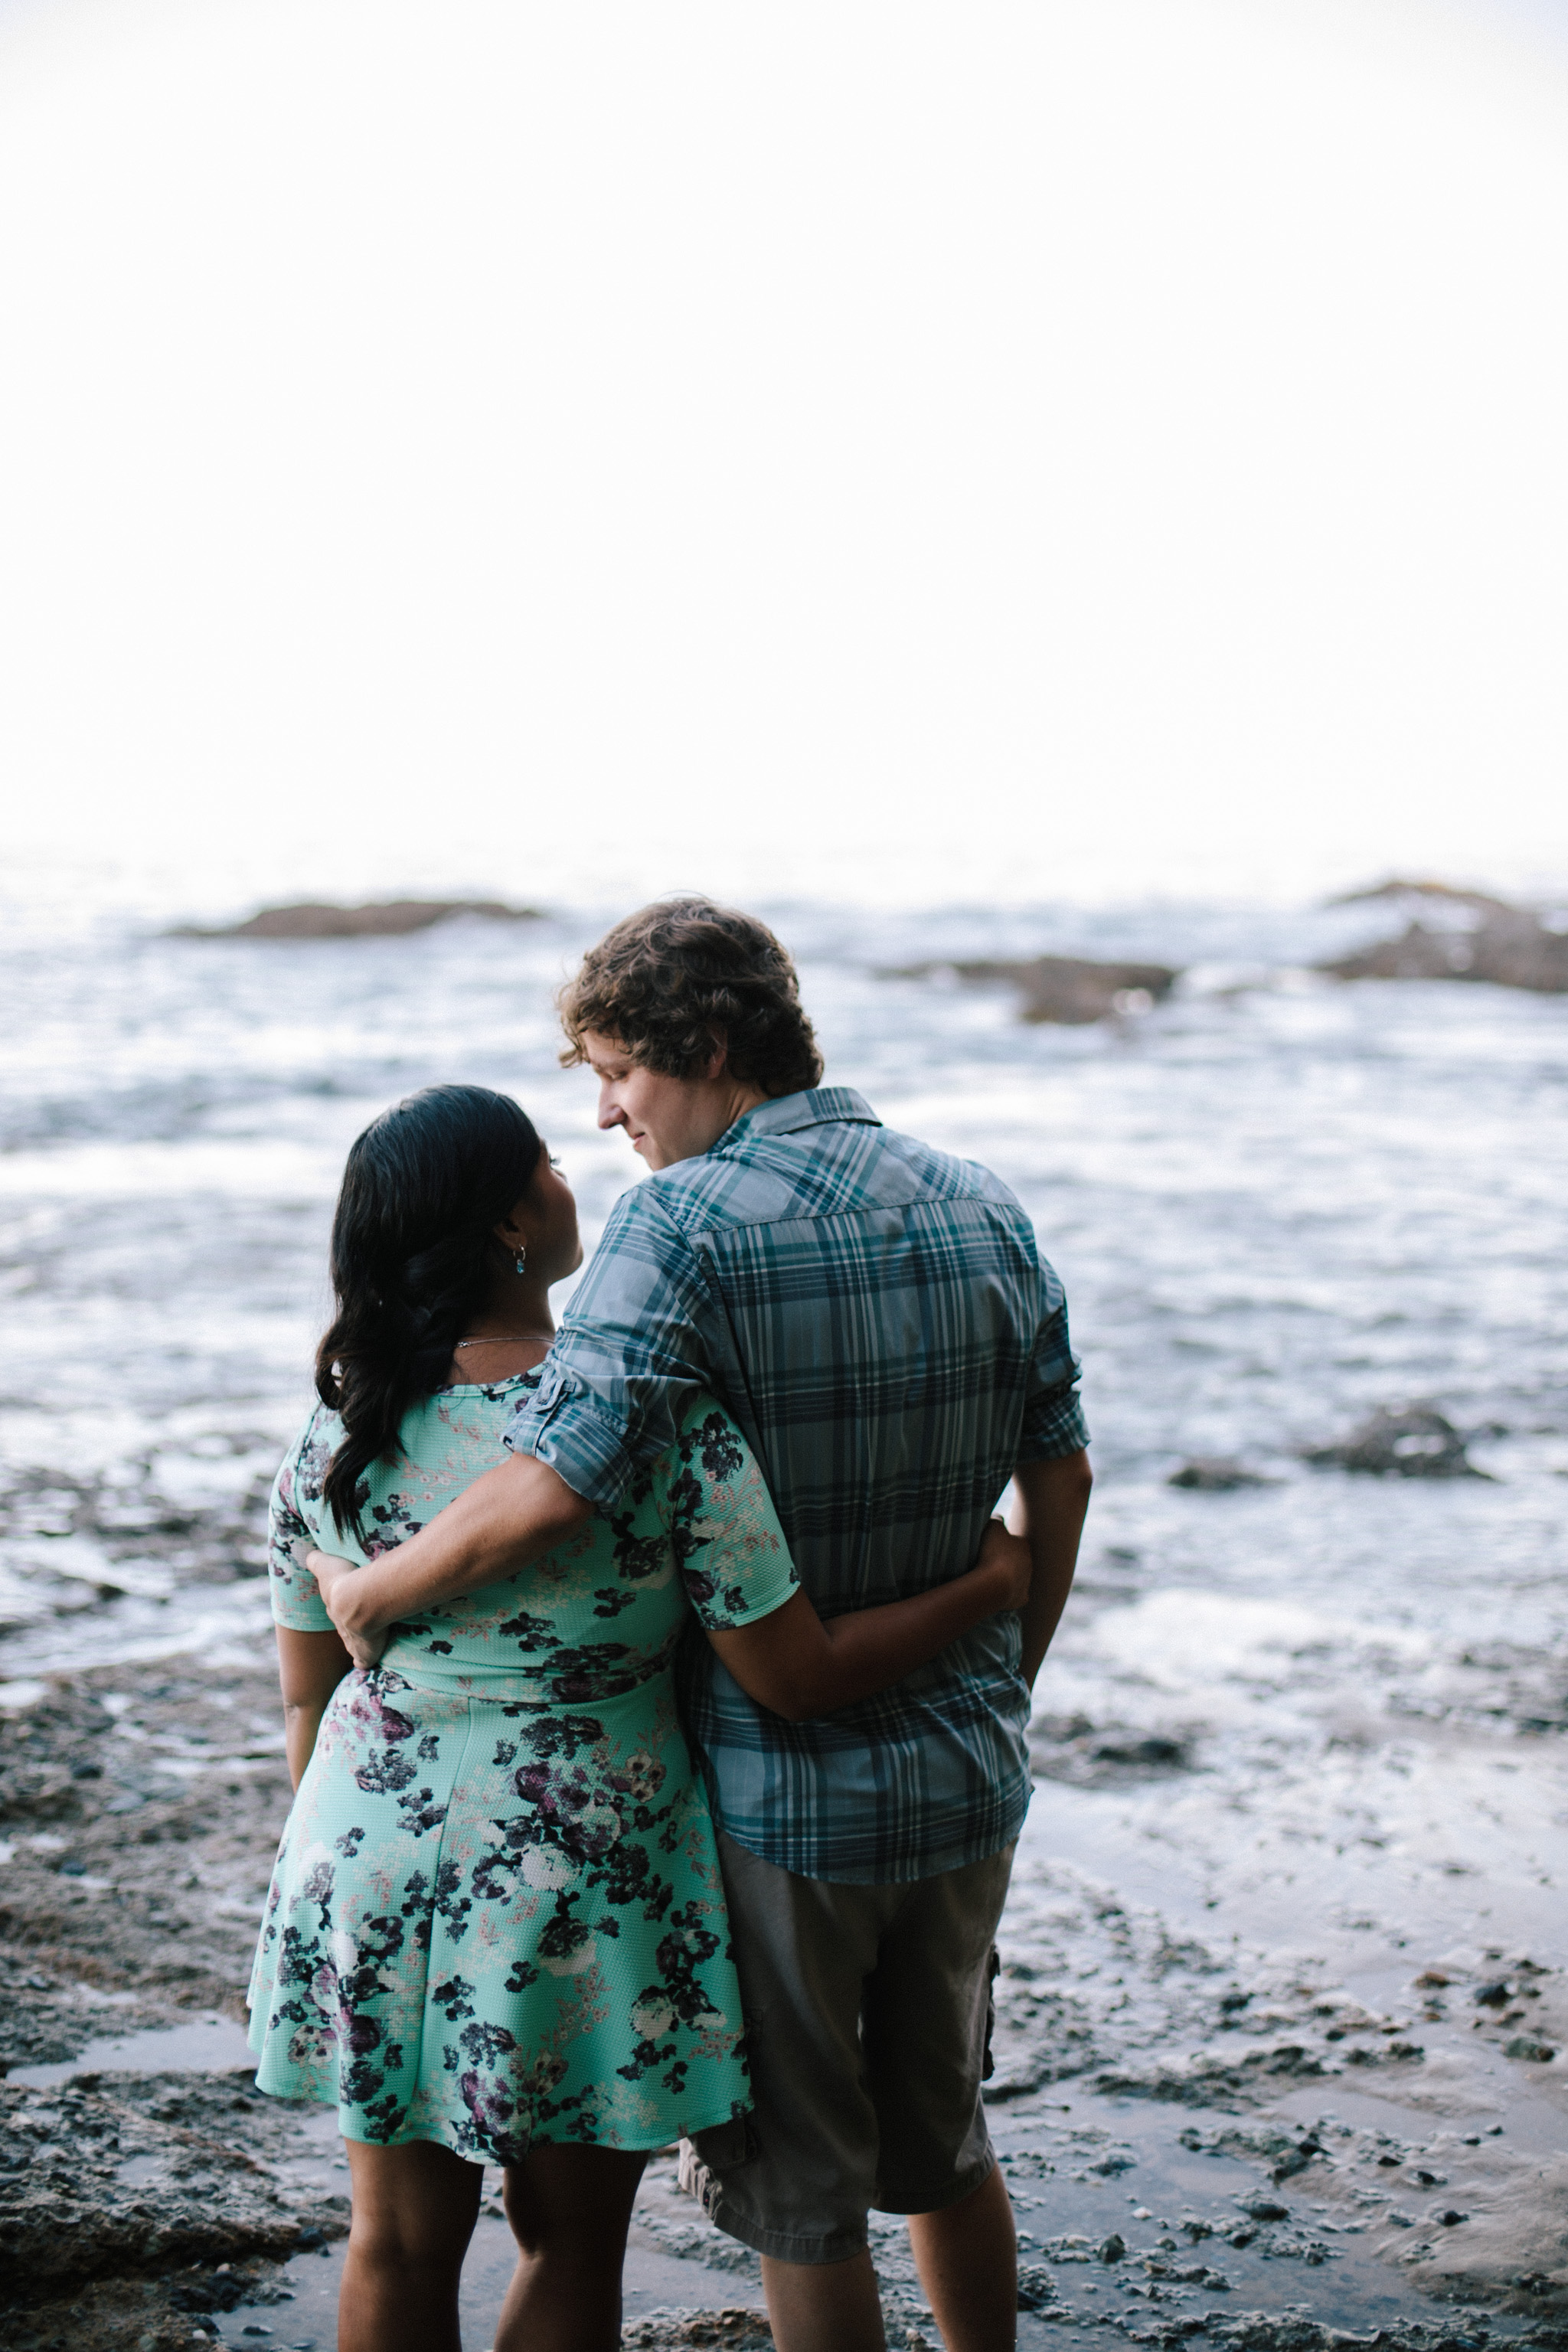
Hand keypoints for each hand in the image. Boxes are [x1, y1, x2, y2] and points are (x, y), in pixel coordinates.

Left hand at [305, 1548, 387, 1669]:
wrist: (357, 1601)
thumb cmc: (343, 1579)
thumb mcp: (325, 1564)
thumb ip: (316, 1560)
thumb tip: (310, 1556)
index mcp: (333, 1605)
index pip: (334, 1606)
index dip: (340, 1604)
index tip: (343, 1604)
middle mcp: (340, 1623)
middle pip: (342, 1624)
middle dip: (347, 1621)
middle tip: (355, 1619)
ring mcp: (352, 1639)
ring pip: (351, 1641)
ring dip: (357, 1640)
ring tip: (363, 1639)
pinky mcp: (365, 1651)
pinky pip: (363, 1659)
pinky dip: (362, 1660)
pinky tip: (362, 1662)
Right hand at [974, 1517, 1032, 1613]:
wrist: (995, 1583)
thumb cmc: (992, 1552)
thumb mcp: (992, 1526)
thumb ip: (997, 1520)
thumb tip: (999, 1518)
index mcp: (1024, 1545)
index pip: (1014, 1540)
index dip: (1001, 1542)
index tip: (990, 1544)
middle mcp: (1029, 1563)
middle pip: (1017, 1560)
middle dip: (1006, 1560)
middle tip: (989, 1560)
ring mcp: (1027, 1582)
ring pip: (1018, 1577)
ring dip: (1006, 1576)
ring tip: (989, 1577)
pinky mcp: (1021, 1599)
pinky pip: (1016, 1595)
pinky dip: (1008, 1594)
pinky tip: (997, 1591)